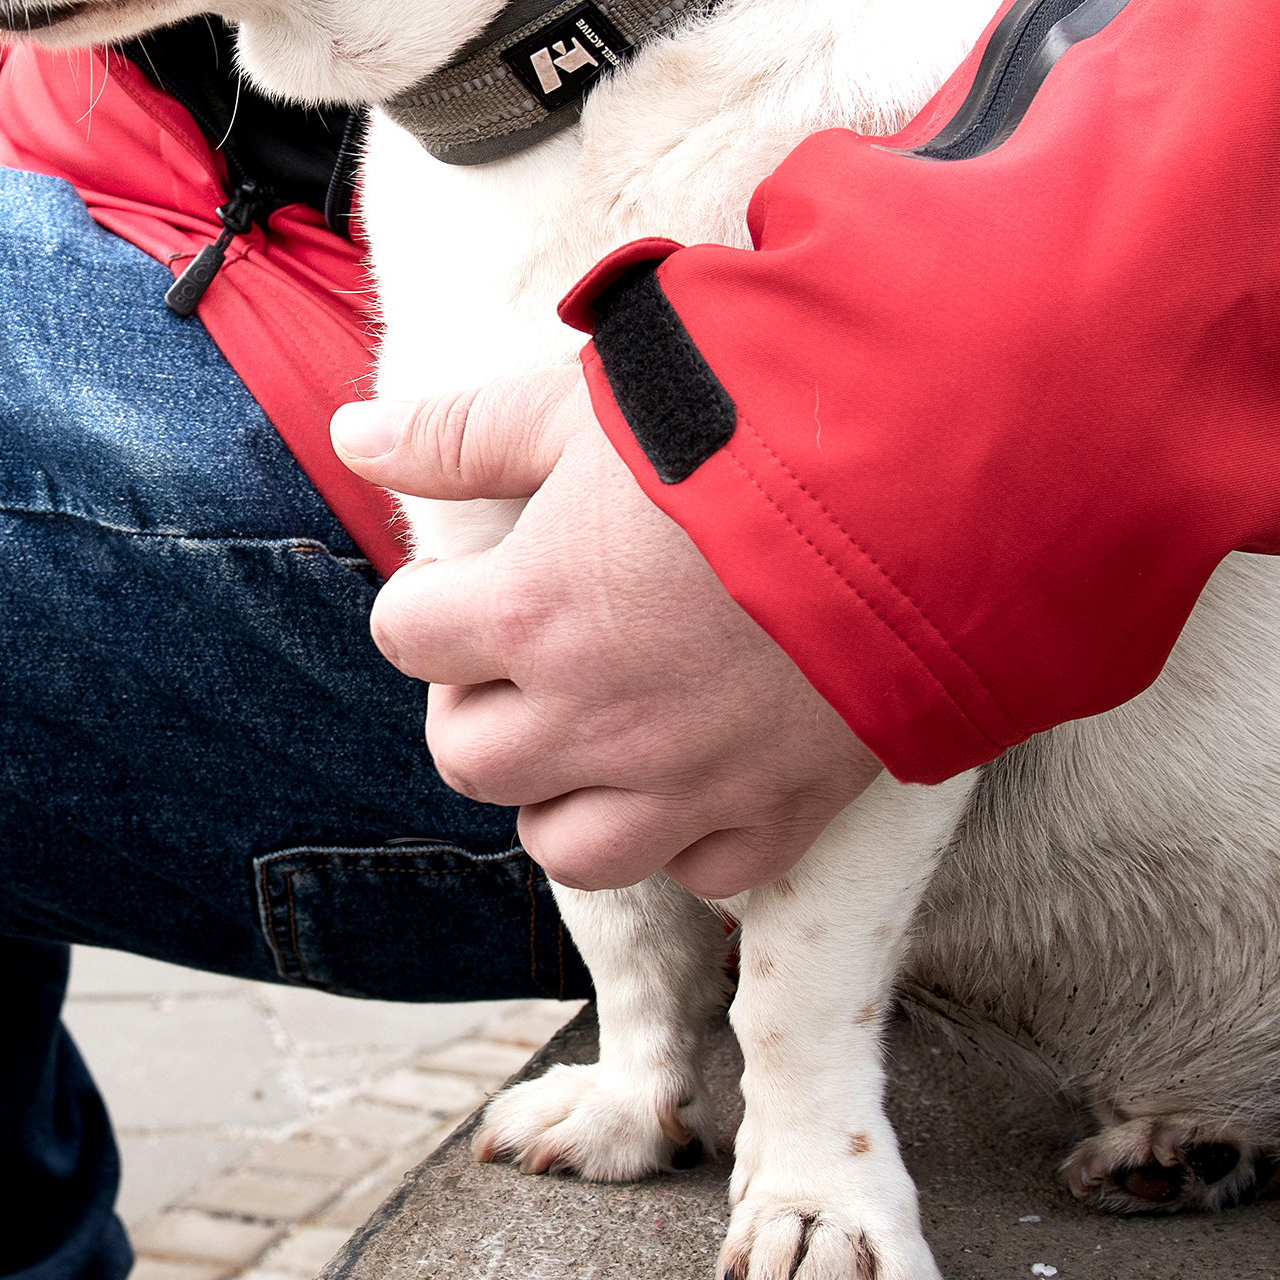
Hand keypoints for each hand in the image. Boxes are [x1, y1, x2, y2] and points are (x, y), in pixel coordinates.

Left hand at [333, 362, 880, 895]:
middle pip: (470, 762)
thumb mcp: (587, 404)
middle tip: (529, 661)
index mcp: (530, 615)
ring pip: (570, 851)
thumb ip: (461, 432)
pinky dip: (690, 840)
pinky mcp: (781, 812)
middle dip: (481, 712)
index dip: (432, 607)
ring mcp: (687, 782)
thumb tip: (350, 434)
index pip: (406, 640)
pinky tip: (701, 774)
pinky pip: (702, 876)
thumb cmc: (752, 423)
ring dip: (565, 798)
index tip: (476, 584)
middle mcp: (593, 718)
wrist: (928, 482)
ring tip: (597, 734)